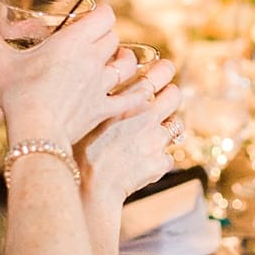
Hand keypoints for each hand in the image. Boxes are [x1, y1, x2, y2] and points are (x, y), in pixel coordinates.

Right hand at [0, 4, 160, 147]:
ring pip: (128, 65)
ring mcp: (102, 85)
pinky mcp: (105, 109)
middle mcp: (93, 60)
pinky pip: (132, 99)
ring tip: (119, 62)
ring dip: (125, 61)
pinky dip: (139, 95)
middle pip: (114, 38)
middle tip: (97, 42)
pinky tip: (143, 93)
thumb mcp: (1, 65)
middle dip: (108, 37)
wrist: (36, 132)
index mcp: (72, 42)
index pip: (104, 16)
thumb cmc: (19, 95)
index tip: (95, 17)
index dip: (102, 14)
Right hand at [77, 66, 181, 204]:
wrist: (87, 185)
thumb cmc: (78, 147)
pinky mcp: (159, 162)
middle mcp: (147, 114)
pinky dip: (158, 159)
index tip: (162, 69)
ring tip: (153, 133)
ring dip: (167, 127)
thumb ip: (103, 96)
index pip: (159, 73)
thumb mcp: (87, 112)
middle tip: (165, 97)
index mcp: (129, 97)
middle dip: (171, 94)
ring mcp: (156, 139)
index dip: (163, 70)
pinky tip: (143, 162)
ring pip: (176, 126)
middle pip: (174, 95)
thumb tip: (108, 83)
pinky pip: (167, 157)